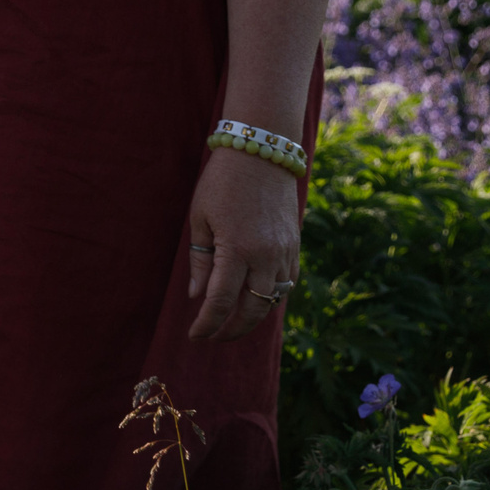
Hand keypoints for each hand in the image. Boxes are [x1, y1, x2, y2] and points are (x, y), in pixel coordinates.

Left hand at [185, 145, 303, 340]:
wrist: (261, 152)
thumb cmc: (221, 182)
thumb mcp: (200, 218)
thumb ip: (200, 261)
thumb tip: (197, 297)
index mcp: (236, 250)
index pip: (220, 303)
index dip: (207, 324)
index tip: (194, 336)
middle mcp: (265, 257)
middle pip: (252, 310)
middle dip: (232, 330)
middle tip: (213, 336)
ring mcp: (284, 253)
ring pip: (273, 300)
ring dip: (253, 316)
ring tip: (233, 322)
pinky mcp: (295, 246)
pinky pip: (287, 283)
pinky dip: (272, 296)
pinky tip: (256, 298)